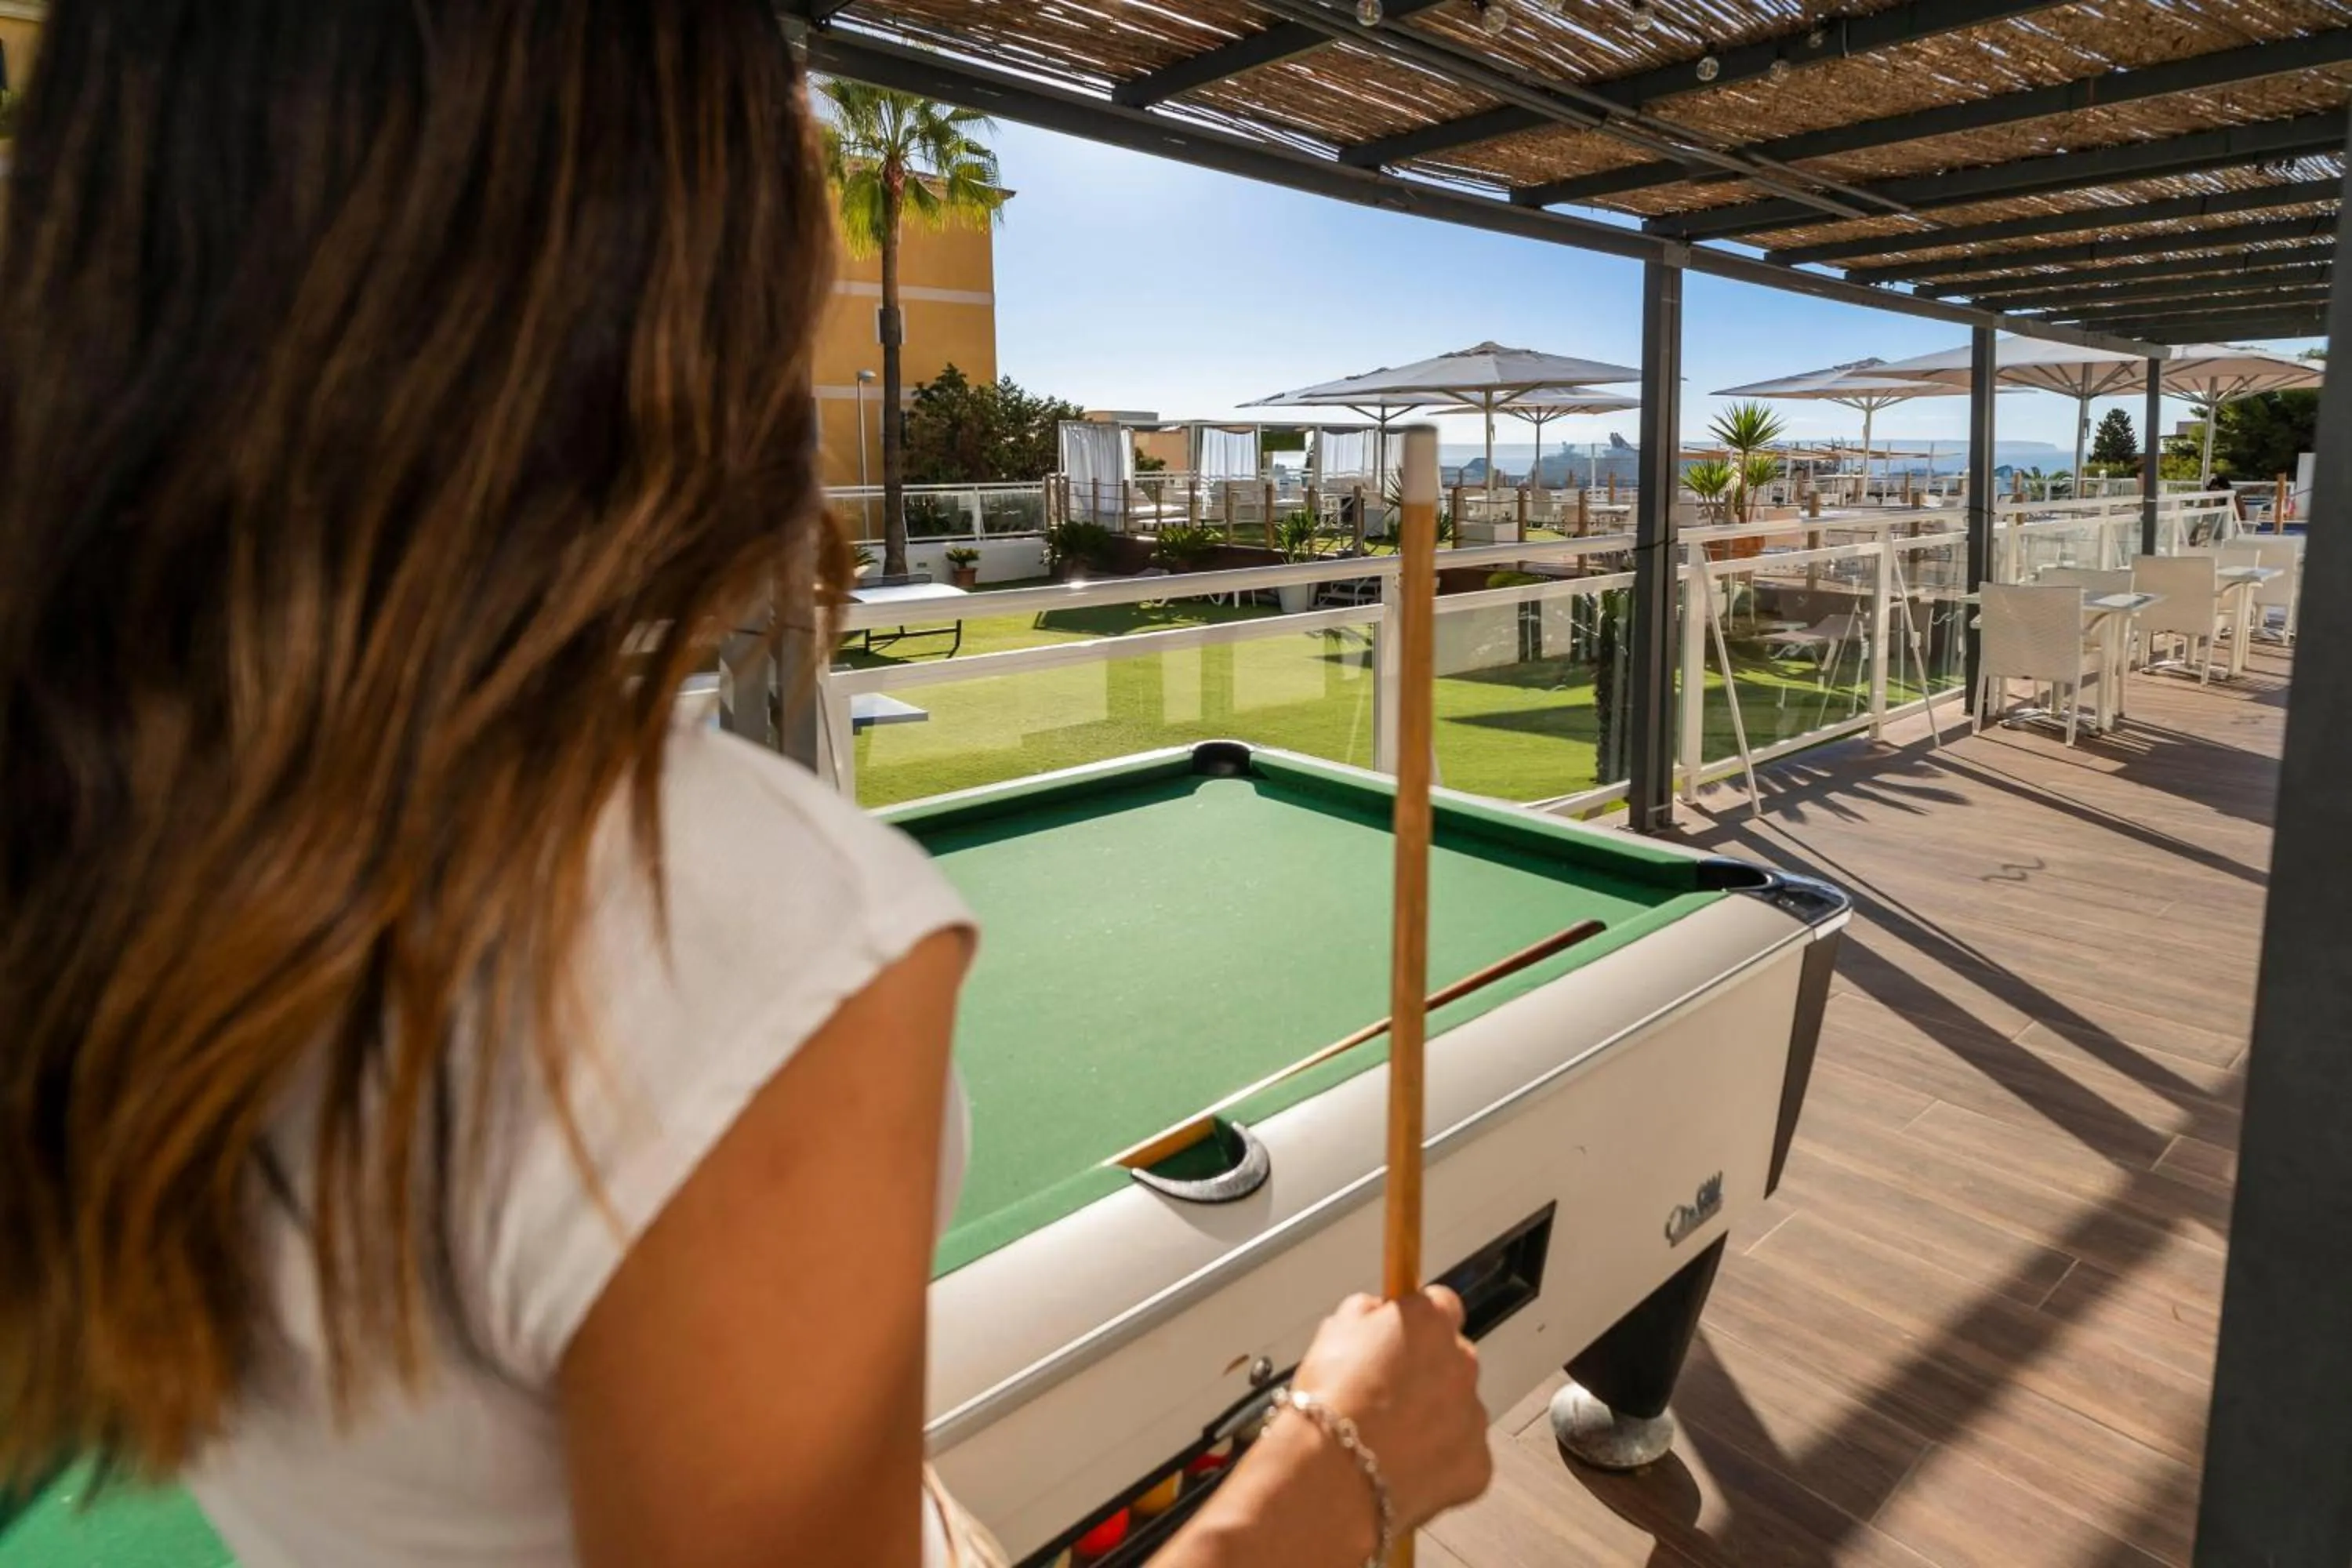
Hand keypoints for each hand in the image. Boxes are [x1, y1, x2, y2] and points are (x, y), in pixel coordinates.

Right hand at [1288, 1288, 1491, 1532]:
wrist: (1333, 1474)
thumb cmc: (1330, 1404)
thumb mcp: (1334, 1332)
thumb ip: (1366, 1313)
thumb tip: (1374, 1315)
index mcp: (1430, 1321)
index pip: (1439, 1304)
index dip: (1416, 1323)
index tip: (1401, 1335)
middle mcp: (1462, 1362)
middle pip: (1452, 1358)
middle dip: (1425, 1372)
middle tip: (1385, 1393)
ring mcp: (1474, 1414)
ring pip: (1458, 1408)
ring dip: (1433, 1417)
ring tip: (1388, 1435)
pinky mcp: (1478, 1462)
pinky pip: (1463, 1455)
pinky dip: (1440, 1460)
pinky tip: (1403, 1464)